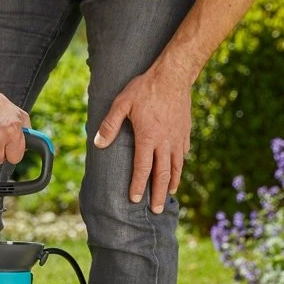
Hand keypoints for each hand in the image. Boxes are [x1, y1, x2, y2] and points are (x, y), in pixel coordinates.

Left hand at [93, 60, 195, 213]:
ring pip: (176, 167)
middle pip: (162, 174)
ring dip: (172, 183)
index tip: (135, 199)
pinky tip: (177, 170)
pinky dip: (180, 165)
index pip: (142, 168)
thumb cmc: (145, 88)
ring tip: (169, 195)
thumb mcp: (122, 103)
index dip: (138, 185)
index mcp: (148, 137)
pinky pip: (183, 153)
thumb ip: (109, 124)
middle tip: (156, 210)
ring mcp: (177, 138)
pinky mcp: (185, 131)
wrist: (174, 74)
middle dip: (158, 194)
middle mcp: (164, 142)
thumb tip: (98, 143)